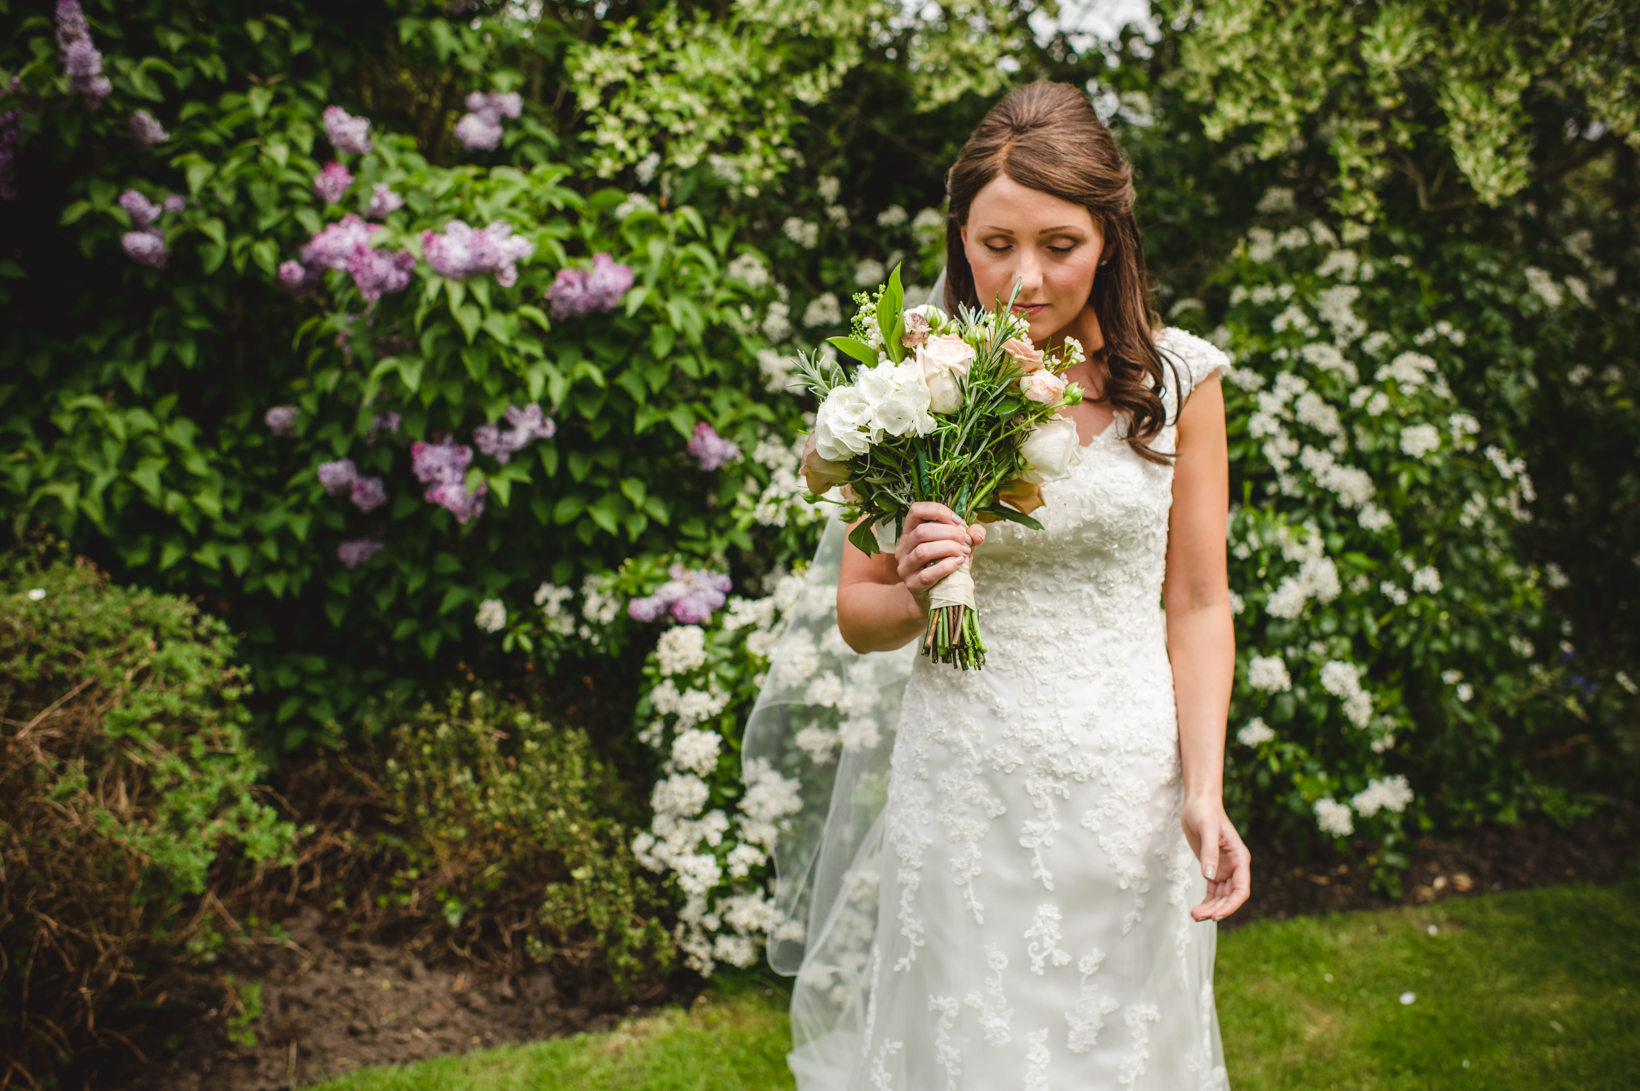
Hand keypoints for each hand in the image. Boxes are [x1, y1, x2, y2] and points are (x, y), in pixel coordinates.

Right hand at [894, 502, 985, 615]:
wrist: (934, 597)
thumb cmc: (944, 567)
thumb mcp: (957, 547)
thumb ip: (969, 537)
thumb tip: (977, 533)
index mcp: (910, 532)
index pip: (916, 510)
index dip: (938, 511)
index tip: (958, 521)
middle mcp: (903, 547)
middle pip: (922, 531)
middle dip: (949, 533)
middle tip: (966, 541)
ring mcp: (905, 567)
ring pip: (922, 551)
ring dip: (948, 549)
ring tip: (964, 552)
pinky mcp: (912, 585)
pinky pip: (927, 574)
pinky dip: (946, 567)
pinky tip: (958, 563)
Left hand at [1180, 796, 1250, 921]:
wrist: (1197, 803)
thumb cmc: (1205, 812)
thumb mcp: (1207, 829)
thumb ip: (1209, 853)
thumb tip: (1209, 877)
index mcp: (1240, 858)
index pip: (1241, 889)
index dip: (1231, 905)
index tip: (1216, 916)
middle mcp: (1235, 867)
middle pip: (1230, 897)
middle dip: (1216, 909)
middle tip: (1197, 917)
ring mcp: (1224, 869)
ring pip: (1221, 896)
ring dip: (1210, 908)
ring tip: (1194, 916)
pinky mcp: (1212, 868)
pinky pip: (1213, 891)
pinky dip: (1206, 901)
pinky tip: (1197, 910)